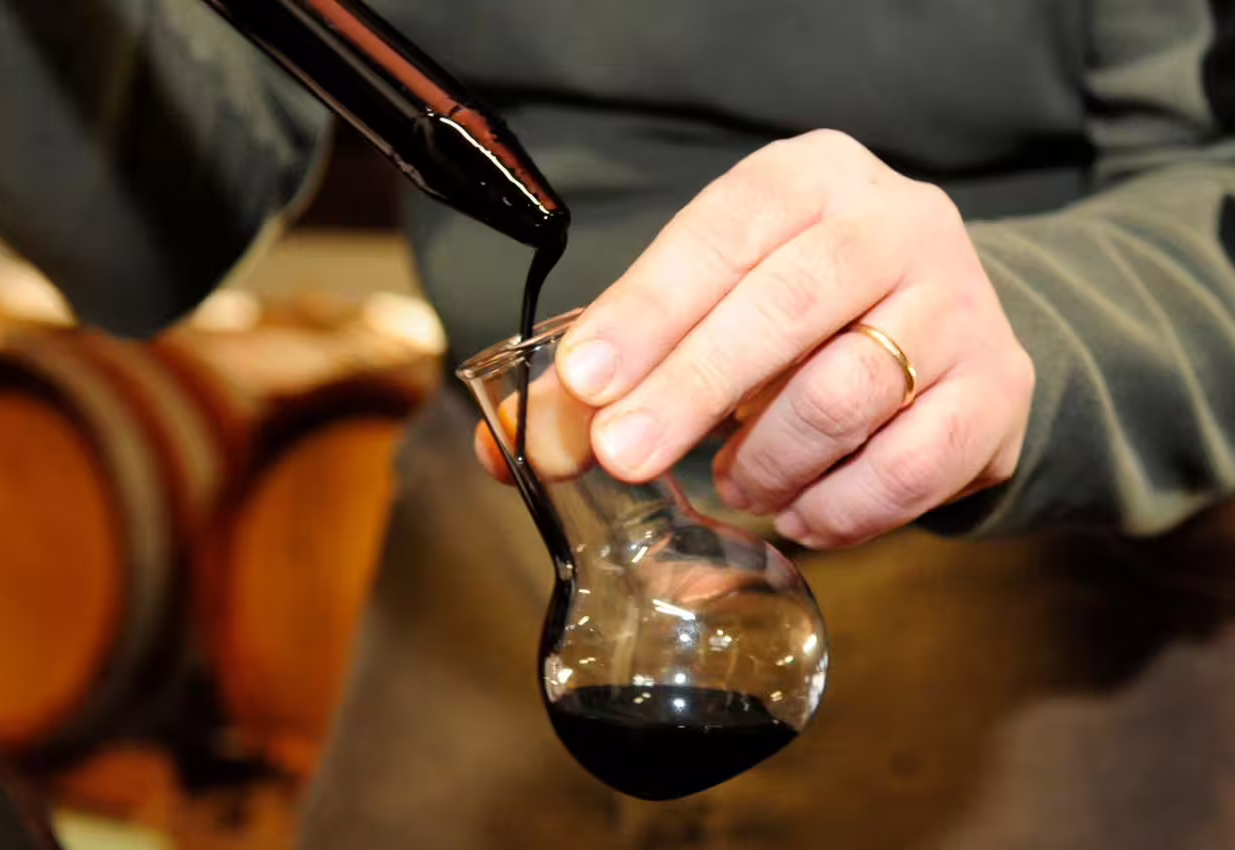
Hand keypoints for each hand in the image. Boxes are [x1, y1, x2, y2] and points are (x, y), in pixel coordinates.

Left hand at [480, 130, 1034, 547]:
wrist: (943, 329)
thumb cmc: (797, 315)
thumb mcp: (706, 309)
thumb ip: (611, 371)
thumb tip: (509, 447)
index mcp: (810, 179)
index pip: (720, 233)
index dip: (649, 308)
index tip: (586, 379)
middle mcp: (896, 224)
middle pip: (787, 305)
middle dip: (691, 389)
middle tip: (623, 456)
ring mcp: (959, 306)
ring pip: (848, 391)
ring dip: (767, 457)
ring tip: (733, 480)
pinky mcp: (995, 392)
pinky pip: (909, 466)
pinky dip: (837, 505)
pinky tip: (799, 511)